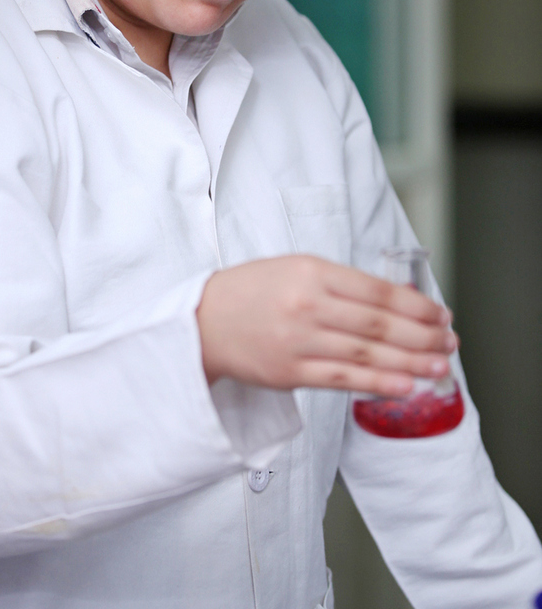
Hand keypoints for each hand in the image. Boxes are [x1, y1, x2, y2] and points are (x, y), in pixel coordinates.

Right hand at [196, 255, 455, 395]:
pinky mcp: (290, 372)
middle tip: (449, 342)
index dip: (417, 305)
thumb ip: (340, 282)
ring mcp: (299, 341)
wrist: (204, 322)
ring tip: (440, 366)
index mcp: (312, 271)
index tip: (441, 314)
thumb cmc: (254, 292)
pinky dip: (379, 383)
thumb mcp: (295, 267)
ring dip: (411, 362)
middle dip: (422, 335)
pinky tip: (406, 385)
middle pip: (379, 324)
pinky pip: (343, 379)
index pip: (378, 291)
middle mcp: (307, 305)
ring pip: (367, 353)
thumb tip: (395, 303)